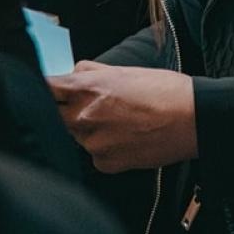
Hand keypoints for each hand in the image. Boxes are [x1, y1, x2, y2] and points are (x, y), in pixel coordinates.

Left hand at [49, 62, 197, 172]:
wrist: (192, 119)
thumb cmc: (162, 89)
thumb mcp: (124, 70)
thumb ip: (91, 72)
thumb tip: (71, 73)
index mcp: (87, 88)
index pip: (44, 88)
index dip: (42, 88)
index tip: (43, 89)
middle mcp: (83, 117)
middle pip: (55, 114)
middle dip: (66, 109)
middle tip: (92, 104)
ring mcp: (93, 144)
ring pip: (76, 135)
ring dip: (87, 128)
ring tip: (119, 120)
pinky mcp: (105, 164)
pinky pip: (94, 154)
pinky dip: (104, 147)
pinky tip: (125, 137)